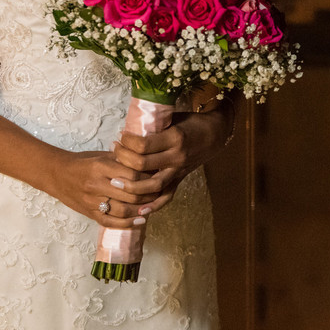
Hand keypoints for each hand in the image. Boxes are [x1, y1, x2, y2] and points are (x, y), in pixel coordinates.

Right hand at [45, 150, 157, 227]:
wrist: (57, 174)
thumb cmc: (84, 162)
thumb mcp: (103, 156)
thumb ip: (124, 160)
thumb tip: (150, 162)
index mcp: (101, 167)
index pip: (133, 175)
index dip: (149, 178)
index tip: (159, 176)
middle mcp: (97, 185)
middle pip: (131, 194)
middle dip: (149, 195)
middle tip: (161, 192)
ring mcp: (92, 201)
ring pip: (123, 210)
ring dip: (142, 210)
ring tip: (153, 206)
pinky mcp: (90, 213)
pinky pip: (111, 222)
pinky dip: (128, 223)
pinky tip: (140, 220)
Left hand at [110, 103, 235, 216]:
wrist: (215, 134)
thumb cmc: (191, 122)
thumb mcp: (173, 118)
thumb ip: (154, 126)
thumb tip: (128, 130)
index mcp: (174, 138)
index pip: (143, 145)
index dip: (127, 141)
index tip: (120, 136)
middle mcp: (176, 157)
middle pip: (143, 164)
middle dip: (123, 158)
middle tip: (114, 151)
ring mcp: (179, 171)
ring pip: (152, 185)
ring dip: (131, 185)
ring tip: (115, 180)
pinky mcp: (180, 180)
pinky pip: (167, 197)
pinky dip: (154, 206)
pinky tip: (139, 210)